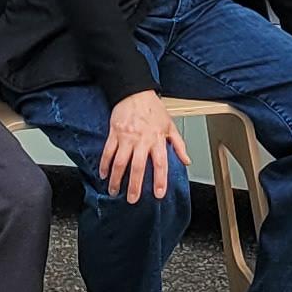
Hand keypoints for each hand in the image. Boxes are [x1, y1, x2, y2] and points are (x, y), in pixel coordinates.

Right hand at [100, 90, 188, 204]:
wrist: (135, 92)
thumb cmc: (153, 109)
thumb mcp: (170, 125)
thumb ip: (179, 144)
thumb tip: (187, 161)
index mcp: (157, 139)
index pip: (161, 163)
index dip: (160, 180)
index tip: (159, 194)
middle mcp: (142, 140)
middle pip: (138, 167)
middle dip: (135, 186)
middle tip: (133, 199)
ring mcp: (126, 137)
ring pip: (120, 162)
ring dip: (117, 179)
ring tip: (115, 191)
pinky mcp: (114, 133)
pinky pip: (108, 151)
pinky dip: (104, 164)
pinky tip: (103, 174)